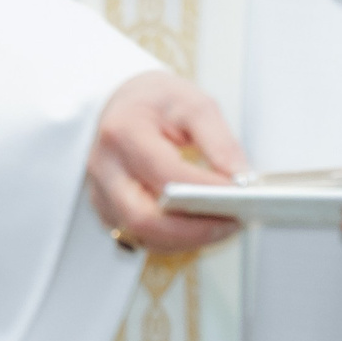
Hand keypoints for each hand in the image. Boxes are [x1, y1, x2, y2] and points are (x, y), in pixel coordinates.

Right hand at [87, 70, 249, 252]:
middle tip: (232, 222)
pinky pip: (142, 237)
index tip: (238, 193)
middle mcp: (104, 167)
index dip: (205, 190)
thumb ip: (220, 142)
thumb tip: (240, 179)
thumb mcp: (195, 105)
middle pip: (145, 219)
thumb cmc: (157, 101)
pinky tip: (199, 227)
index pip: (166, 175)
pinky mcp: (108, 210)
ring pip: (143, 236)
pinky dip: (175, 239)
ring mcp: (101, 193)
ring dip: (188, 239)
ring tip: (222, 225)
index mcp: (123, 132)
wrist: (125, 102)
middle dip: (194, 230)